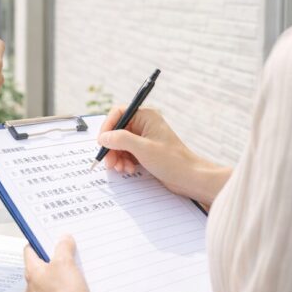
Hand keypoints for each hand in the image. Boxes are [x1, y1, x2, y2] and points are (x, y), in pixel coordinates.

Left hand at [24, 237, 126, 291]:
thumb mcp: (65, 263)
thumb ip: (63, 247)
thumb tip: (64, 238)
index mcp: (31, 273)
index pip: (29, 251)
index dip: (39, 241)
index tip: (50, 235)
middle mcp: (33, 288)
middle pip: (41, 266)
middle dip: (54, 257)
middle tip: (67, 249)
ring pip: (51, 281)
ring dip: (62, 273)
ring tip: (76, 267)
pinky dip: (67, 288)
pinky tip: (79, 287)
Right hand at [98, 108, 229, 204]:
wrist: (190, 177)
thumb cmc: (172, 160)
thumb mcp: (143, 148)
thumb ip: (120, 139)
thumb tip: (103, 137)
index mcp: (145, 116)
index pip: (118, 113)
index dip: (107, 127)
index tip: (102, 142)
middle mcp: (144, 125)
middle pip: (117, 131)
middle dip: (111, 147)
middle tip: (109, 162)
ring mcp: (144, 138)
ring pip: (120, 144)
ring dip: (117, 157)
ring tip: (121, 169)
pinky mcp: (144, 151)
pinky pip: (126, 153)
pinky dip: (124, 161)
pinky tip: (128, 170)